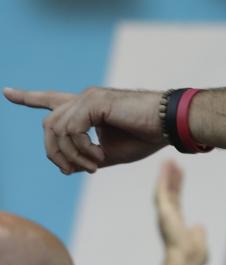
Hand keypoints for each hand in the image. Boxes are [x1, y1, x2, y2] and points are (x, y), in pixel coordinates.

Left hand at [3, 86, 164, 173]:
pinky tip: (99, 157)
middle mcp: (84, 98)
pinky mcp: (94, 102)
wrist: (169, 125)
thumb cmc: (148, 137)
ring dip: (72, 155)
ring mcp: (88, 98)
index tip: (6, 92)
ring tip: (93, 166)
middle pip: (48, 126)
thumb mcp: (112, 153)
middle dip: (54, 153)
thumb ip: (88, 157)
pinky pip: (72, 130)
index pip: (51, 100)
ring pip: (57, 130)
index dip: (28, 98)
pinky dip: (82, 149)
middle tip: (75, 172)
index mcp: (88, 107)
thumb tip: (68, 167)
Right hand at [155, 160, 207, 264]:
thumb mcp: (198, 241)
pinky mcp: (163, 211)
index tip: (179, 173)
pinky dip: (163, 178)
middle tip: (172, 162)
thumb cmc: (193, 256)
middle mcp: (169, 216)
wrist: (187, 259)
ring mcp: (165, 213)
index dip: (177, 186)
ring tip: (168, 160)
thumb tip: (199, 225)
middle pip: (170, 192)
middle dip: (171, 177)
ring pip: (164, 189)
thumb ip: (198, 233)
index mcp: (176, 222)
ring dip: (165, 174)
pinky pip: (162, 190)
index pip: (177, 200)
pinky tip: (165, 166)